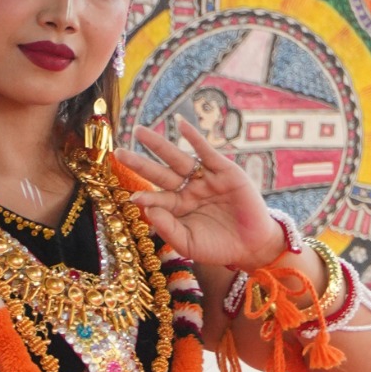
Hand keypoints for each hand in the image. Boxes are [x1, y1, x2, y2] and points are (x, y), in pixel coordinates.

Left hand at [119, 120, 287, 270]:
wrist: (252, 247)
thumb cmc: (218, 247)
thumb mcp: (188, 243)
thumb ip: (168, 228)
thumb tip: (146, 209)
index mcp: (178, 207)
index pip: (157, 198)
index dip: (146, 196)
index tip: (133, 197)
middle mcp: (188, 190)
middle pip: (160, 173)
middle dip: (140, 162)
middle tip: (118, 152)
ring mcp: (205, 178)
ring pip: (178, 158)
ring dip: (158, 144)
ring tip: (139, 131)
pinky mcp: (224, 170)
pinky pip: (206, 151)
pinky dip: (193, 137)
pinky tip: (180, 124)